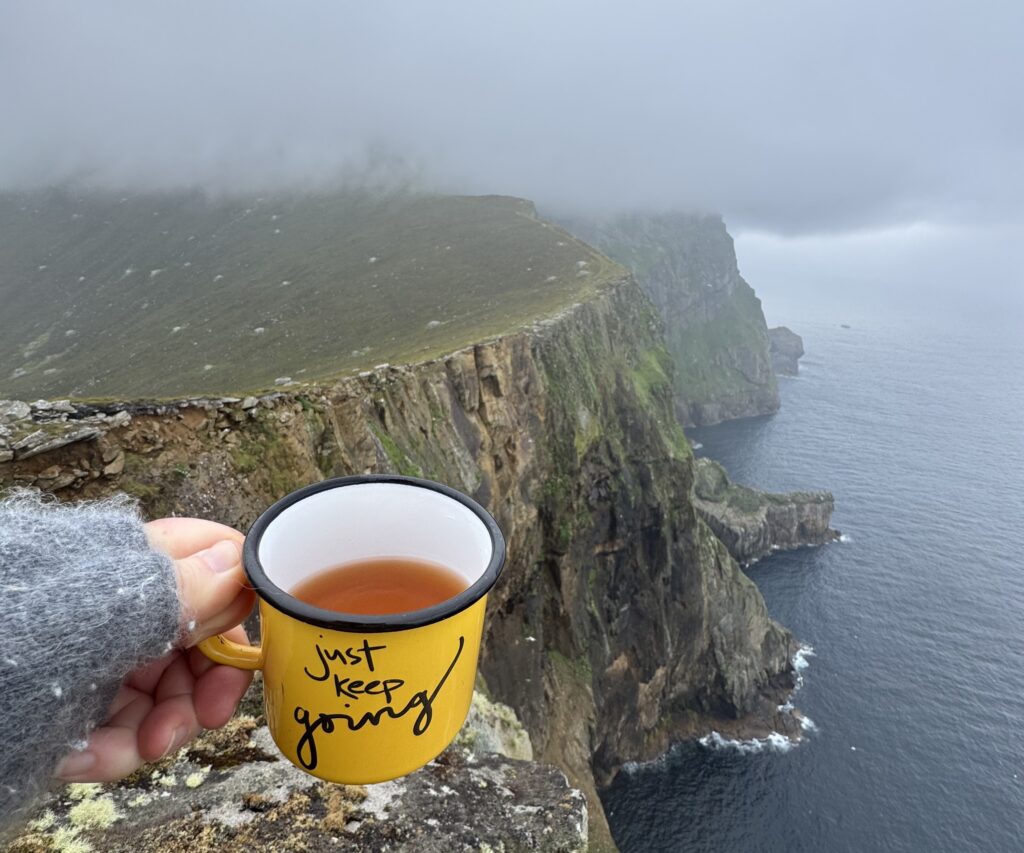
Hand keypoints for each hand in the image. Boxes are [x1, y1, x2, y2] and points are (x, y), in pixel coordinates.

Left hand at [55, 518, 256, 781]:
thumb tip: (240, 562)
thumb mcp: (105, 610)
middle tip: (206, 718)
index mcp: (129, 562)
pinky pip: (113, 730)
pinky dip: (108, 751)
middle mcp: (118, 605)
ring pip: (159, 694)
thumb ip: (180, 588)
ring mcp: (95, 657)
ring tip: (136, 752)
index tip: (243, 648)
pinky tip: (80, 760)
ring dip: (158, 730)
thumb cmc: (12, 634)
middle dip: (202, 685)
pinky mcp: (71, 704)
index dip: (235, 606)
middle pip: (195, 639)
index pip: (209, 563)